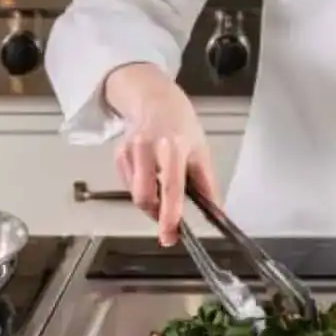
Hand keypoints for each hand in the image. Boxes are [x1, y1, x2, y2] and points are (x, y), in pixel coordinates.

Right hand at [104, 63, 221, 246]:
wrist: (155, 100)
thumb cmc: (182, 127)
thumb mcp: (201, 151)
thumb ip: (207, 184)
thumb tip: (217, 213)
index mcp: (175, 147)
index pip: (171, 186)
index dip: (170, 214)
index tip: (170, 236)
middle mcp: (149, 147)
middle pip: (144, 195)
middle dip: (155, 214)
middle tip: (169, 224)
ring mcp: (130, 150)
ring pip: (135, 194)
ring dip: (149, 202)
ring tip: (162, 191)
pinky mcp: (118, 154)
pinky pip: (128, 186)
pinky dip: (141, 189)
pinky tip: (150, 175)